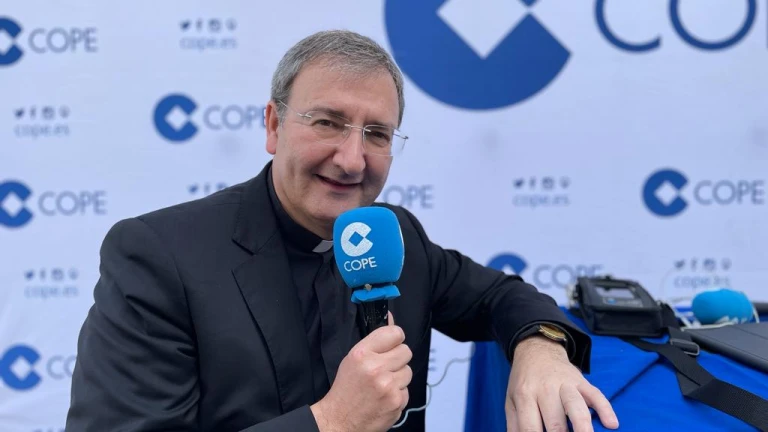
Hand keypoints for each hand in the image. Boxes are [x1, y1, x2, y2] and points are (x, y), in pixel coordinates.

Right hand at [311, 312, 411, 431]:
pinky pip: (407, 390)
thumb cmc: (345, 389)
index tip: (392, 343)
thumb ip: (374, 342)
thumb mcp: (352, 359)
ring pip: (408, 371)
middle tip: (385, 367)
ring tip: (383, 384)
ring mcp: (388, 387)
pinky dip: (398, 393)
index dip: (395, 338)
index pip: (394, 333)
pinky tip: (384, 397)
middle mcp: (376, 369)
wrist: (340, 420)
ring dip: (399, 377)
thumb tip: (392, 320)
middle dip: (398, 358)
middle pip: (406, 351)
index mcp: (362, 354)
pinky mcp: (397, 402)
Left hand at [505, 336, 618, 431]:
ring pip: (576, 406)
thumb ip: (515, 425)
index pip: (530, 428)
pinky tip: (611, 423)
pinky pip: (596, 394)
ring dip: (582, 427)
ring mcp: (565, 385)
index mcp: (525, 396)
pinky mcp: (582, 381)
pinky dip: (605, 408)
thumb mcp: (511, 400)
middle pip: (555, 421)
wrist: (537, 350)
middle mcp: (545, 390)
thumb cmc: (524, 381)